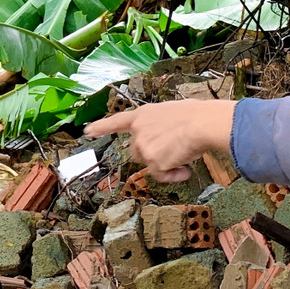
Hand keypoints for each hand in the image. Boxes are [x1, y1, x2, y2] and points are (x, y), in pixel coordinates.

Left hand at [84, 100, 235, 182]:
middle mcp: (139, 130)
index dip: (102, 127)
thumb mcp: (171, 113)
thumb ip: (160, 126)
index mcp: (143, 115)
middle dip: (151, 155)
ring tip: (183, 157)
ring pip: (149, 164)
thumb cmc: (196, 115)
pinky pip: (161, 175)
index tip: (87, 131)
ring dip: (164, 165)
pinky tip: (185, 168)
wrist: (202, 123)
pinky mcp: (152, 161)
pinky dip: (173, 175)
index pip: (117, 121)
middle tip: (173, 153)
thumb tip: (167, 141)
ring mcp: (143, 146)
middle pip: (136, 151)